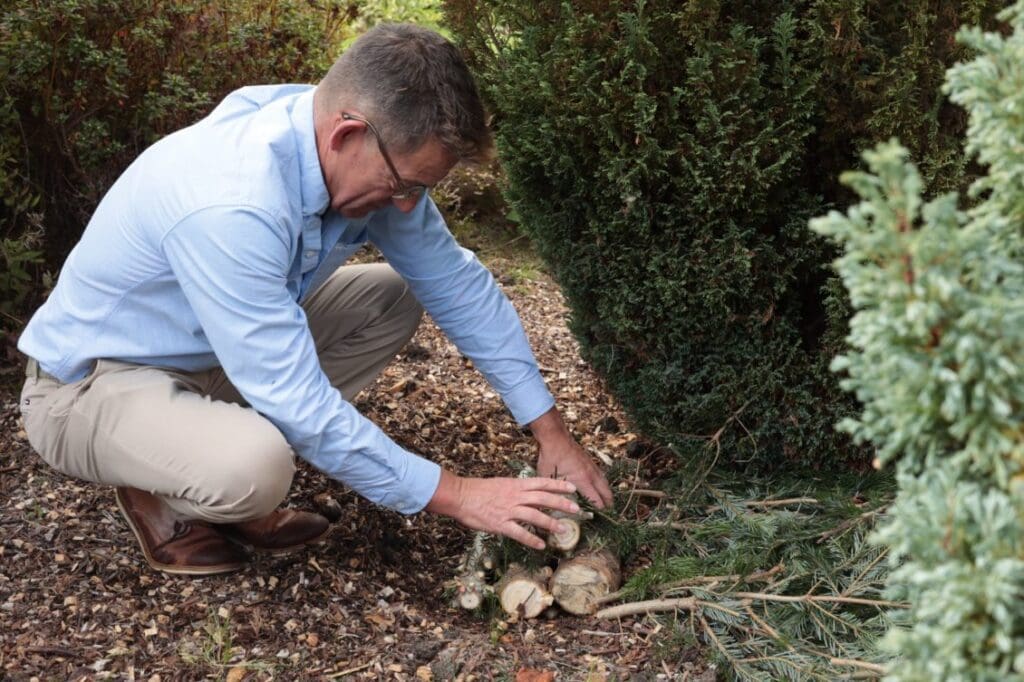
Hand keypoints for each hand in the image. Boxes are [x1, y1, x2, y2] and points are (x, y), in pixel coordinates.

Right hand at [425, 470, 578, 548]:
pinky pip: (519, 533)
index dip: (558, 485)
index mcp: (516, 485)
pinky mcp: (500, 524)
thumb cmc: (479, 490)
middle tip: (577, 509)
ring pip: (534, 516)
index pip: (542, 483)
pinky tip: (541, 545)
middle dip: (561, 503)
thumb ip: (516, 490)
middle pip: (543, 498)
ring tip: (563, 529)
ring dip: (550, 522)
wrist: (460, 496)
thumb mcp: (501, 484)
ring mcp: (508, 510)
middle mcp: (515, 496)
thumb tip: (529, 494)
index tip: (573, 488)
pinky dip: (531, 539)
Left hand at [530, 407, 613, 508]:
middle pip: (606, 493)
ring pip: (605, 484)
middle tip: (607, 515)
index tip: (597, 520)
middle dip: (608, 505)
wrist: (555, 437)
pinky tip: (600, 488)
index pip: (596, 500)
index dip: (598, 512)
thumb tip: (552, 505)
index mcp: (582, 480)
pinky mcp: (590, 462)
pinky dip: (603, 485)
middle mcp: (591, 474)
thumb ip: (553, 492)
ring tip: (607, 504)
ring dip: (607, 494)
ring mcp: (592, 467)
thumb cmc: (550, 457)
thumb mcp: (548, 478)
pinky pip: (602, 476)